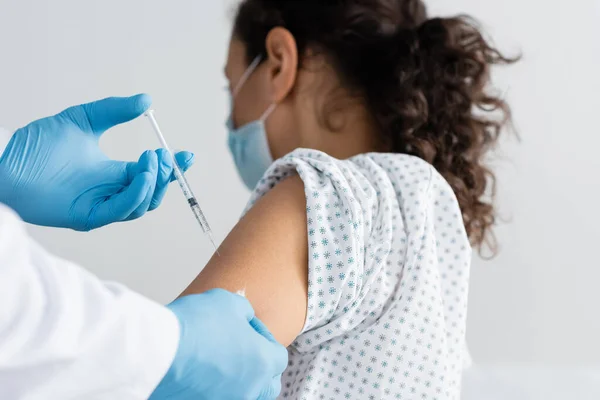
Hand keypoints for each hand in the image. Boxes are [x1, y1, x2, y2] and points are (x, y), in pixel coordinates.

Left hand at [0, 95, 193, 229]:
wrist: (6, 162)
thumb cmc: (37, 145)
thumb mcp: (84, 119)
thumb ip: (115, 111)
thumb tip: (146, 100)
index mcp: (114, 173)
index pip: (152, 174)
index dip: (172, 167)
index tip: (187, 155)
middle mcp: (112, 192)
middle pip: (153, 192)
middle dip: (164, 174)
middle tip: (161, 154)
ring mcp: (102, 206)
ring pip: (143, 204)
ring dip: (153, 184)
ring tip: (150, 160)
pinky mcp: (89, 217)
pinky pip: (122, 211)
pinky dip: (137, 194)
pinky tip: (141, 175)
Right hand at [150, 289, 287, 399]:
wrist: (157, 351)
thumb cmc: (196, 326)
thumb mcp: (230, 302)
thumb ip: (245, 312)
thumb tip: (243, 319)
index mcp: (263, 363)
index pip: (279, 356)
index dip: (263, 337)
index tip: (246, 325)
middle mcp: (249, 390)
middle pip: (267, 385)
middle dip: (259, 368)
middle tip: (241, 350)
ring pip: (242, 395)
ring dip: (237, 380)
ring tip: (219, 362)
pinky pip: (215, 397)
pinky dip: (212, 388)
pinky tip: (198, 373)